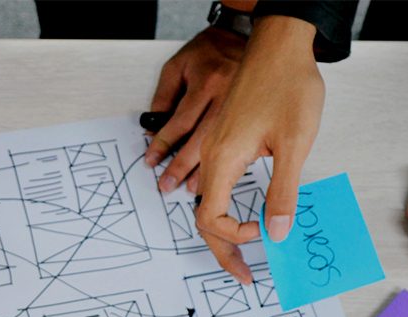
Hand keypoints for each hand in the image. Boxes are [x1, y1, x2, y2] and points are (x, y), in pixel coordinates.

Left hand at [145, 26, 245, 193]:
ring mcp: (246, 105)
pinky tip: (221, 174)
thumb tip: (153, 129)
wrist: (247, 36)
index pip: (180, 121)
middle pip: (202, 139)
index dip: (163, 144)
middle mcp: (228, 94)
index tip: (151, 160)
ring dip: (207, 170)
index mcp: (207, 81)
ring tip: (192, 188)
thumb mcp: (177, 66)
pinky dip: (230, 161)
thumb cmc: (210, 51)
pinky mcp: (257, 113)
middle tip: (168, 185)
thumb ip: (164, 97)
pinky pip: (242, 142)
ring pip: (223, 145)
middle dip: (182, 166)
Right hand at [195, 16, 322, 282]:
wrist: (281, 45)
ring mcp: (216, 148)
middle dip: (221, 250)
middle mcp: (213, 156)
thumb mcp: (295, 144)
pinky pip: (214, 184)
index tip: (262, 234)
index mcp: (224, 159)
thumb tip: (276, 231)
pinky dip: (224, 208)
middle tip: (242, 275)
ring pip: (206, 202)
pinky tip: (242, 215)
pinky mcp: (225, 140)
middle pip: (202, 217)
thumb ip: (283, 191)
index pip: (211, 217)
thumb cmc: (288, 86)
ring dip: (221, 231)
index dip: (233, 236)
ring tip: (240, 252)